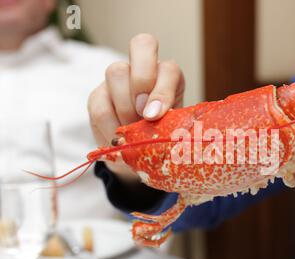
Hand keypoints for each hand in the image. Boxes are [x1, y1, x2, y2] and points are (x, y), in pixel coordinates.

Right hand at [88, 34, 184, 181]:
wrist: (140, 153)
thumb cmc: (162, 138)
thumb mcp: (172, 132)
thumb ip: (169, 123)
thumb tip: (155, 121)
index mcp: (168, 77)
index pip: (169, 67)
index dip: (162, 89)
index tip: (156, 116)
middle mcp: (144, 69)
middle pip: (141, 46)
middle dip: (142, 81)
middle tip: (143, 115)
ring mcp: (119, 78)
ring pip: (116, 73)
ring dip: (125, 109)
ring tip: (132, 135)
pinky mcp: (98, 96)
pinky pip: (99, 105)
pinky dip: (109, 127)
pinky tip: (117, 141)